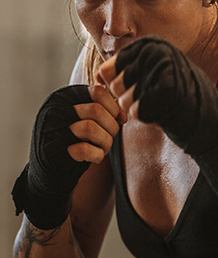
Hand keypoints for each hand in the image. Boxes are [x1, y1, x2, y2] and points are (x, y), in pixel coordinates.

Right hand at [12, 85, 124, 228]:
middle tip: (110, 136)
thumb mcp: (88, 119)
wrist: (52, 166)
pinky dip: (97, 155)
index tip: (118, 119)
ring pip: (90, 128)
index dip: (114, 107)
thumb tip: (124, 115)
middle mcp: (56, 110)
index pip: (97, 92)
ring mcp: (53, 130)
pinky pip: (84, 149)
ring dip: (106, 142)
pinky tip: (96, 157)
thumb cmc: (76, 139)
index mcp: (65, 98)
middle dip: (111, 127)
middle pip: (96, 110)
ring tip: (103, 147)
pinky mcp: (54, 151)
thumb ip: (105, 111)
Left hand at [98, 36, 217, 157]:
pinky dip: (147, 118)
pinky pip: (136, 112)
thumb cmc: (178, 96)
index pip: (108, 70)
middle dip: (128, 100)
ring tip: (157, 105)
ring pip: (124, 100)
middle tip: (151, 100)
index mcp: (150, 44)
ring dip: (138, 110)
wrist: (208, 117)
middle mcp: (154, 53)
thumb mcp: (152, 75)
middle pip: (115, 86)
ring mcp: (161, 72)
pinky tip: (162, 112)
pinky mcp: (164, 92)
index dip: (119, 87)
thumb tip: (97, 75)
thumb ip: (125, 71)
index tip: (138, 89)